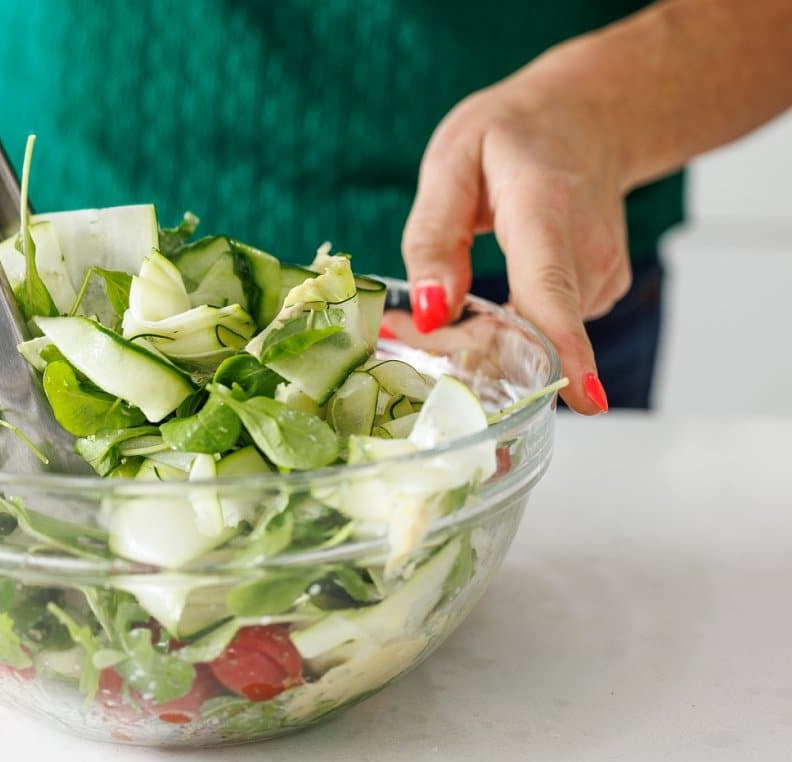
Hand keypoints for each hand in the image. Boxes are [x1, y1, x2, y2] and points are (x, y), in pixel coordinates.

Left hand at [402, 64, 624, 414]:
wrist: (590, 115)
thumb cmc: (514, 135)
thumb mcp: (450, 162)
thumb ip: (434, 237)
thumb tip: (431, 313)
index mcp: (545, 214)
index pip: (554, 291)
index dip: (565, 350)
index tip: (583, 399)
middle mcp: (587, 253)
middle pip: (530, 335)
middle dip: (464, 349)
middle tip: (404, 327)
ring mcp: (602, 277)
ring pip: (534, 339)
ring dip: (482, 337)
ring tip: (452, 291)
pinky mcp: (600, 295)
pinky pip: (544, 331)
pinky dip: (509, 328)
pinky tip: (492, 295)